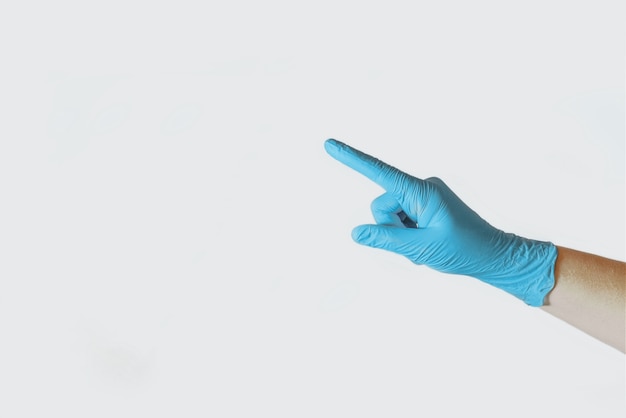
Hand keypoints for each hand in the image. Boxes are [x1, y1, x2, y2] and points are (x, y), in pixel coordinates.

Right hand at [324, 138, 557, 305]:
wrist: (492, 256)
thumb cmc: (464, 251)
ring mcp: (422, 196)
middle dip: (390, 228)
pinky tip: (426, 243)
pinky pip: (400, 219)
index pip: (380, 172)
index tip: (330, 145)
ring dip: (399, 234)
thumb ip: (385, 239)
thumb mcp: (420, 249)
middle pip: (381, 206)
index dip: (352, 159)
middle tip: (417, 244)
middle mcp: (421, 187)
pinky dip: (406, 234)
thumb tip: (356, 232)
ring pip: (388, 215)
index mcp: (422, 191)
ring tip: (425, 245)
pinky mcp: (424, 205)